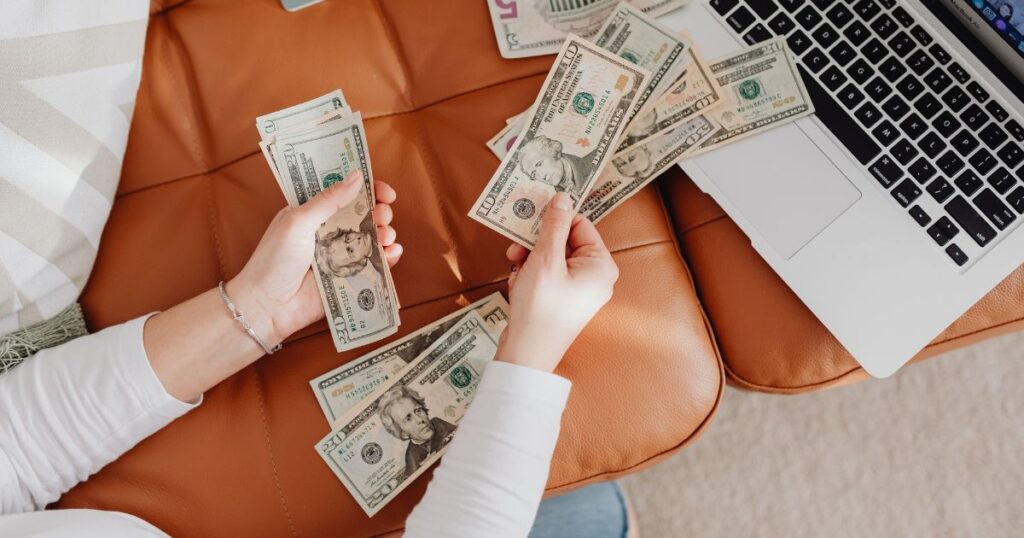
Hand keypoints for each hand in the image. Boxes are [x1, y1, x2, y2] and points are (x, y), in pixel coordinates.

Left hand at [227, 170, 401, 345]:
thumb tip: (357, 176)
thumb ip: (328, 200)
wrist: (267, 306)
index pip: (345, 193)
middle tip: (382, 215)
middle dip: (380, 211)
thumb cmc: (274, 260)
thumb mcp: (298, 221)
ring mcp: (342, 255)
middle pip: (365, 214)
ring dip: (386, 233)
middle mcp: (330, 231)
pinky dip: (389, 258)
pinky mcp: (349, 277)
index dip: (368, 189)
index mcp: (315, 213)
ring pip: (373, 238)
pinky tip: (391, 253)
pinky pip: (375, 265)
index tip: (385, 192)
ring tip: (385, 236)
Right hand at [497, 192, 618, 372]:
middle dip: (537, 243)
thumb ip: (554, 225)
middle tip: (515, 250)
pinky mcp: (562, 300)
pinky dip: (529, 275)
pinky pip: (546, 274)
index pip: (580, 224)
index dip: (554, 221)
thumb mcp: (545, 260)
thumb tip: (562, 197)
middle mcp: (595, 276)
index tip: (530, 219)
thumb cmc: (540, 308)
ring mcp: (579, 289)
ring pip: (551, 257)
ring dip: (529, 259)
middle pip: (564, 240)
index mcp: (601, 265)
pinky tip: (518, 285)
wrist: (527, 353)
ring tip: (516, 271)